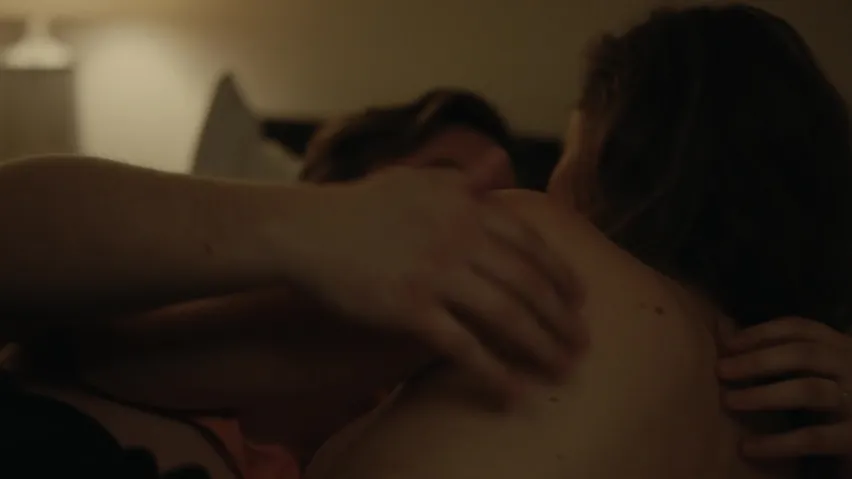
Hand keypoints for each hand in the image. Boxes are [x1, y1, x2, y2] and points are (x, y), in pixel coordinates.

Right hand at [289, 166, 585, 398]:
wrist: (307, 231)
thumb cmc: (361, 206)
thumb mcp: (416, 178)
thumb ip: (461, 177)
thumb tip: (497, 163)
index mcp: (465, 207)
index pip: (530, 244)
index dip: (561, 274)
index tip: (580, 299)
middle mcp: (459, 237)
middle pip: (527, 282)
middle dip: (561, 317)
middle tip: (582, 344)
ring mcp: (436, 273)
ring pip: (506, 315)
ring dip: (541, 346)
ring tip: (562, 369)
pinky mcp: (409, 309)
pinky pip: (463, 346)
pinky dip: (493, 372)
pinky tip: (513, 393)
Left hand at [718, 317, 851, 458]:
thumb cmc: (836, 400)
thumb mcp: (819, 369)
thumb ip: (786, 355)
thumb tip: (726, 340)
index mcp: (841, 347)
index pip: (801, 328)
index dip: (762, 333)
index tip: (729, 344)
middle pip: (803, 354)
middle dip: (757, 360)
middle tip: (720, 370)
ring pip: (808, 391)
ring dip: (762, 395)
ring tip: (729, 401)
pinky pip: (813, 438)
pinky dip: (777, 442)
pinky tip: (747, 447)